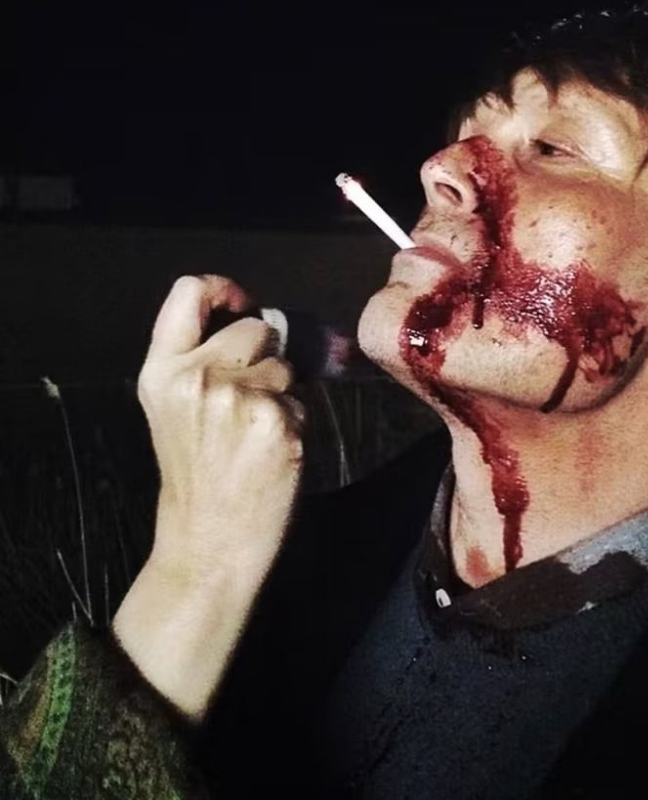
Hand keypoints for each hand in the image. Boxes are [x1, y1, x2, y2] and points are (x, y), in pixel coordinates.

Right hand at [113, 275, 304, 719]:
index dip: (222, 288)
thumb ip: (200, 361)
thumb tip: (257, 318)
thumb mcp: (174, 410)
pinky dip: (296, 420)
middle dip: (264, 354)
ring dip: (282, 391)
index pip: (188, 292)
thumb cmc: (196, 476)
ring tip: (256, 432)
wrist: (207, 543)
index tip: (241, 302)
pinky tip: (273, 450)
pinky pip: (302, 399)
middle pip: (256, 327)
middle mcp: (197, 376)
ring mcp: (239, 397)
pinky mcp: (276, 420)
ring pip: (285, 364)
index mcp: (161, 372)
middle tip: (249, 400)